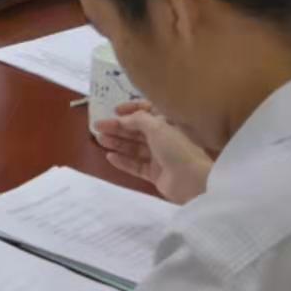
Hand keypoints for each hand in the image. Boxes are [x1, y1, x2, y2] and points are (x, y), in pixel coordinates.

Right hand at [93, 102, 212, 202]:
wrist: (192, 181)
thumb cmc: (177, 148)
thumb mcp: (157, 126)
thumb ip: (137, 119)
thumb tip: (122, 119)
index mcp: (169, 122)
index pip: (148, 111)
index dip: (131, 109)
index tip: (115, 111)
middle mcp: (164, 138)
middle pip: (137, 130)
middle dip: (118, 127)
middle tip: (98, 127)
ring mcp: (160, 157)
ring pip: (134, 148)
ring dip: (117, 142)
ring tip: (100, 140)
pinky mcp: (155, 174)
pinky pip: (136, 166)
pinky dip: (123, 161)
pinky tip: (110, 157)